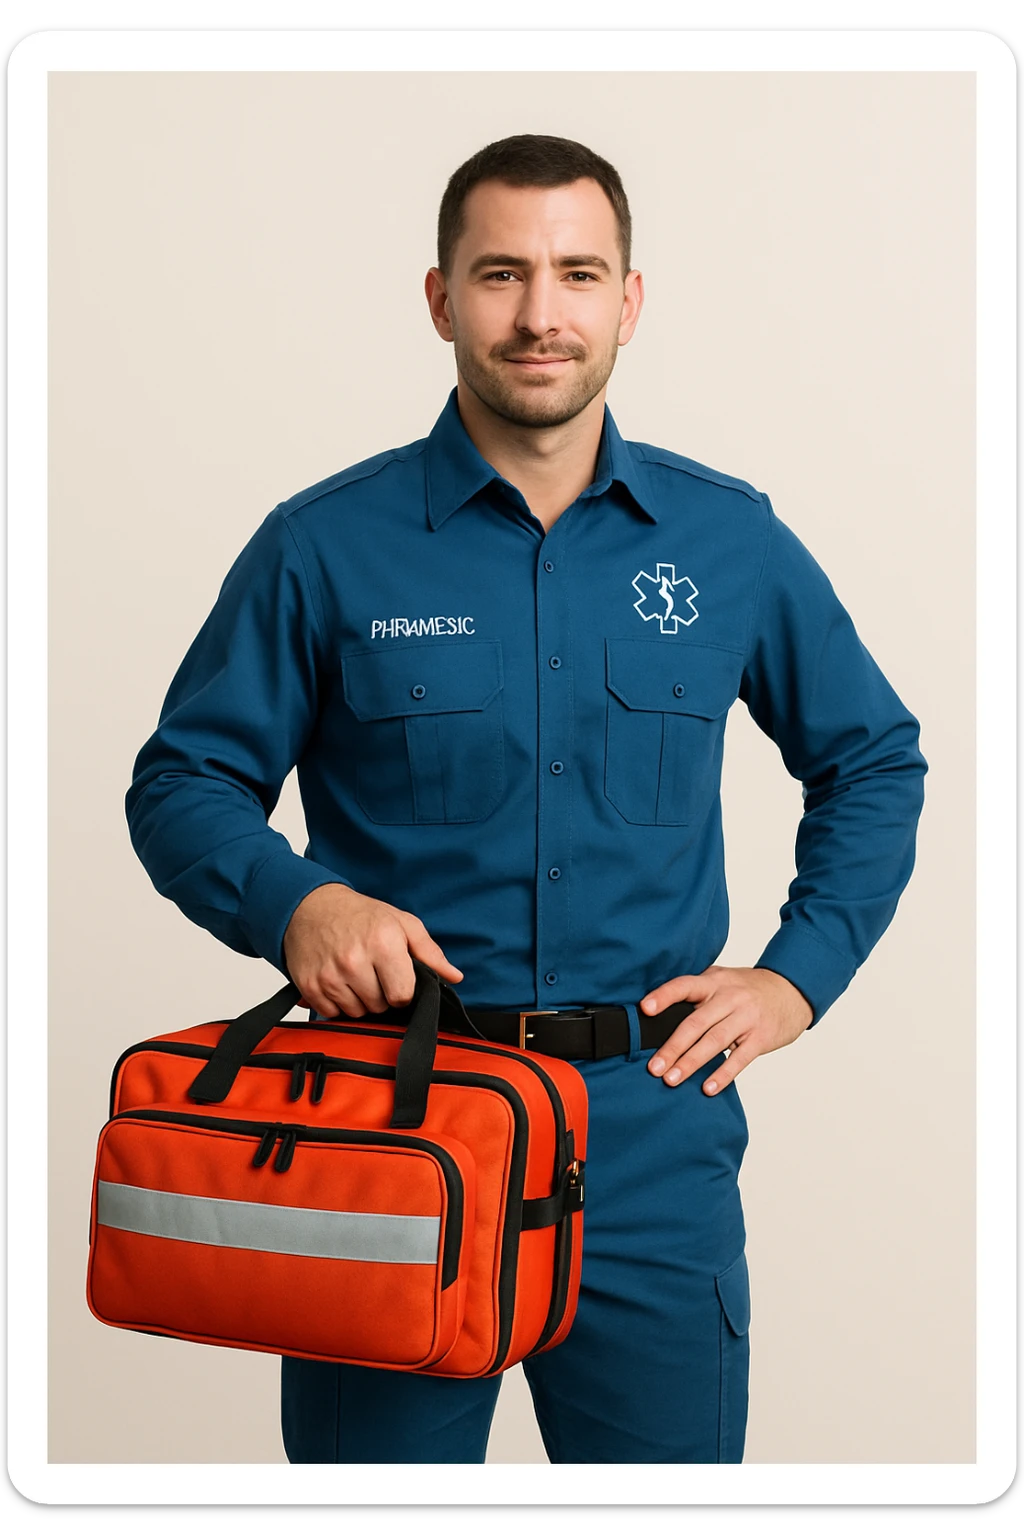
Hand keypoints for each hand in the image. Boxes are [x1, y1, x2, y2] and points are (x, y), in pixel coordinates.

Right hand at [283, 883, 463, 1018]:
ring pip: (356, 1013)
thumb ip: (429, 952)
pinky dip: (336, 1003)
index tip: (395, 978)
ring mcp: (329, 974)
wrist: (311, 906)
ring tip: (354, 974)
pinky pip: (331, 1013)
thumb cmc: (360, 915)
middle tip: (372, 971)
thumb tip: (454, 976)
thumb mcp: (401, 923)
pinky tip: (337, 980)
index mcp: (383, 943)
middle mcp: (354, 960)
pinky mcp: (309, 985)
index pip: (402, 996)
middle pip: (379, 1006)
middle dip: (380, 994)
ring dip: (358, 1000)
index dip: (402, 990)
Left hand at [640, 966, 812, 1094]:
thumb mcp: (722, 980)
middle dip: (673, 1047)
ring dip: (691, 1062)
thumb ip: (696, 992)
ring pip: (714, 1041)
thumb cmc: (748, 989)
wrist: (792, 990)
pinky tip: (708, 1087)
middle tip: (654, 1067)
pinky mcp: (761, 1037)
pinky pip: (740, 1058)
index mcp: (714, 982)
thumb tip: (659, 1016)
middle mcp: (729, 997)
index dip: (664, 996)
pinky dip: (723, 1074)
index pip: (684, 986)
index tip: (645, 1009)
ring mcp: (746, 1017)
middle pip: (696, 1023)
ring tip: (672, 1080)